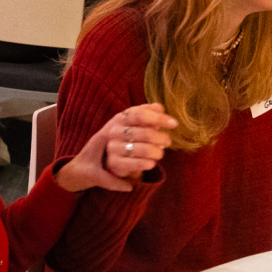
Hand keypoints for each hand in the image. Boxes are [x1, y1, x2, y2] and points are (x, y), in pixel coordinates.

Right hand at [56, 103, 177, 191]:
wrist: (97, 161)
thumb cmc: (123, 139)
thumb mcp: (133, 124)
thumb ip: (147, 114)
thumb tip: (160, 107)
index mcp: (121, 117)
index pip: (141, 114)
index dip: (159, 118)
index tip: (174, 123)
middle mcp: (114, 130)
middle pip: (145, 133)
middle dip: (161, 138)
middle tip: (167, 141)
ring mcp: (113, 147)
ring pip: (142, 149)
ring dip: (157, 152)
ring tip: (160, 154)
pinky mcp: (113, 163)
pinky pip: (135, 163)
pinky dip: (146, 163)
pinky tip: (152, 163)